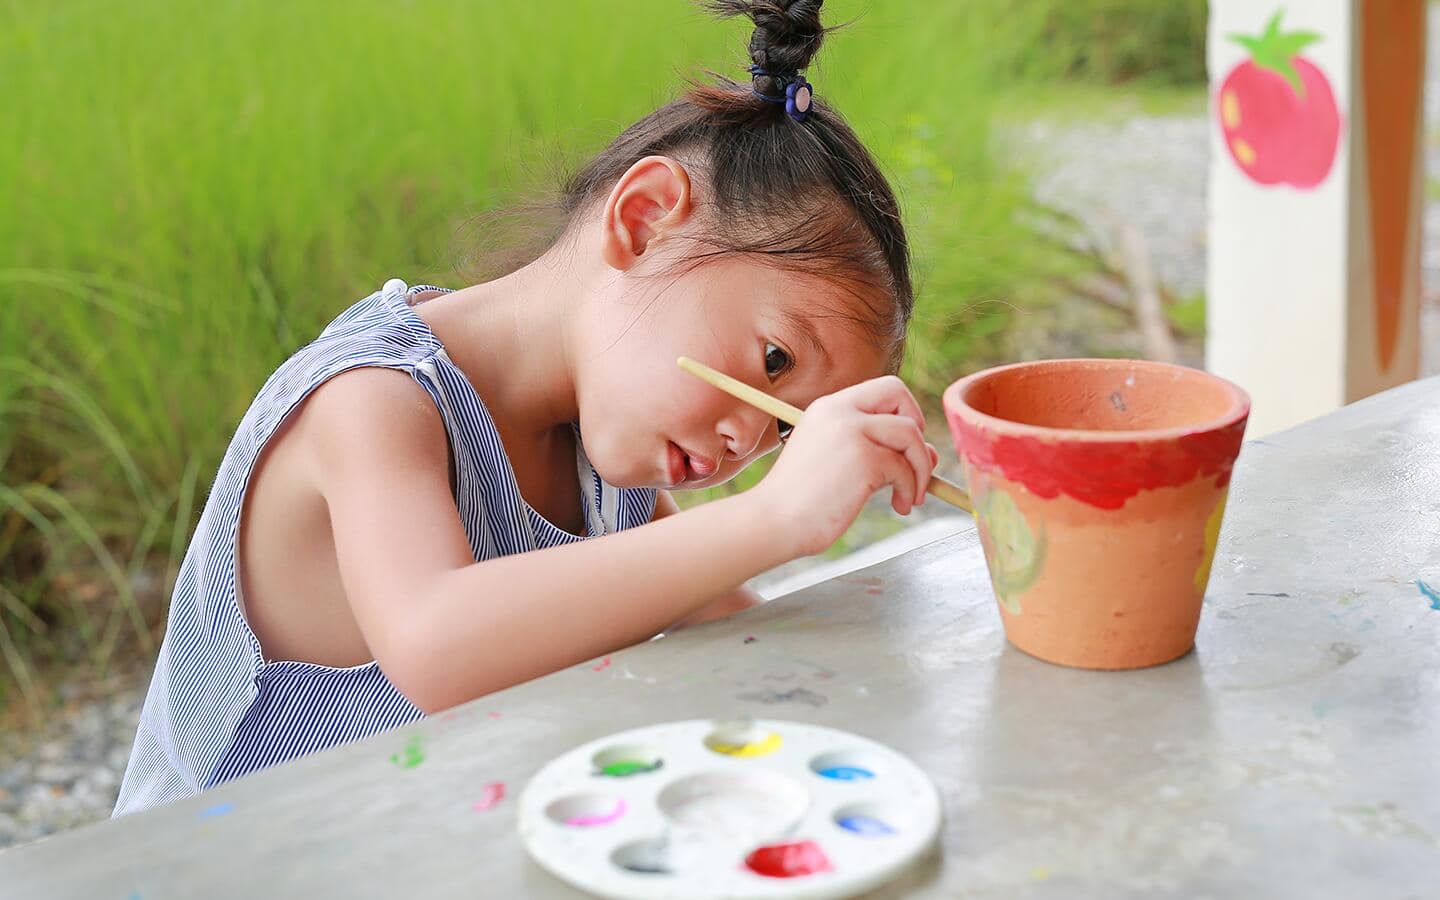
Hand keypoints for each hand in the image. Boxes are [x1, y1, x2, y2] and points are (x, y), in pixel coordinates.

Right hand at [749, 375, 938, 557]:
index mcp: (828, 408)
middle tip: (914, 464)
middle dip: (917, 429)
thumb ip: (880, 450)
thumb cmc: (803, 502)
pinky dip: (909, 488)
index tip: (902, 446)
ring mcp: (851, 432)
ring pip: (910, 434)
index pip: (883, 389)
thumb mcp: (841, 464)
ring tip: (909, 496)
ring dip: (920, 468)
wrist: (773, 522)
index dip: (904, 412)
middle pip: (899, 395)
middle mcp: (839, 411)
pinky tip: (898, 507)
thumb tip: (931, 453)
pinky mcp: (864, 458)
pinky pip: (904, 467)